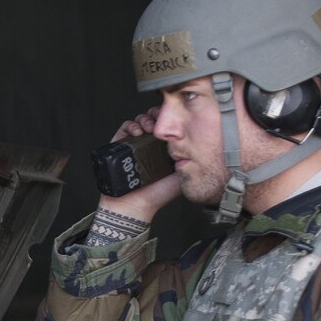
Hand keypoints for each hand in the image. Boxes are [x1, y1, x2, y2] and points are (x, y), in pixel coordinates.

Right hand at [99, 106, 182, 223]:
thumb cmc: (157, 195)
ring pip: (140, 120)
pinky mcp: (121, 146)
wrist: (136, 205)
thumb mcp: (182, 175)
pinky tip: (137, 132)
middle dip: (158, 115)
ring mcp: (135, 145)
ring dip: (145, 119)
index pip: (169, 126)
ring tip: (149, 126)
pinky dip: (131, 125)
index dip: (171, 119)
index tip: (174, 118)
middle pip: (154, 119)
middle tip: (160, 120)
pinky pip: (125, 128)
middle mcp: (150, 145)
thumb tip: (200, 144)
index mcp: (165, 149)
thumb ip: (191, 161)